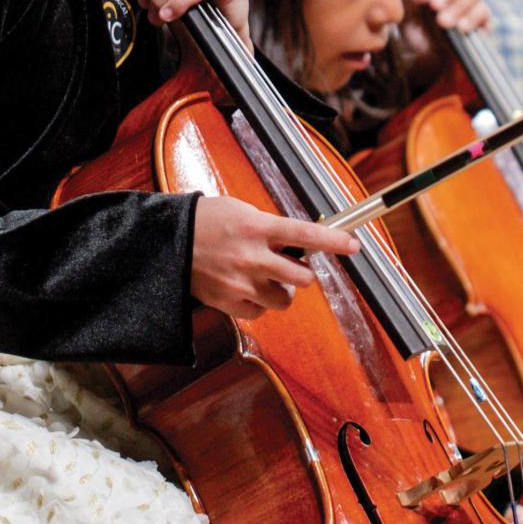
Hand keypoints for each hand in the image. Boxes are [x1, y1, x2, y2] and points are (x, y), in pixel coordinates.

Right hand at [189, 192, 353, 318]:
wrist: (167, 243)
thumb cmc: (206, 222)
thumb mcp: (242, 211)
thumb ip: (270, 227)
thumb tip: (299, 242)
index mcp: (257, 227)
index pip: (306, 235)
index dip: (334, 241)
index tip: (354, 245)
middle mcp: (253, 257)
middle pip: (302, 277)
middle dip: (302, 273)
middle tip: (289, 266)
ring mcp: (242, 283)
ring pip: (285, 299)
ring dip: (281, 290)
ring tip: (262, 278)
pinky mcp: (230, 303)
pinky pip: (261, 311)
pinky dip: (258, 303)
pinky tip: (244, 288)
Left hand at [402, 0, 492, 37]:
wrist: (418, 61)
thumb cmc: (407, 28)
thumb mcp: (401, 8)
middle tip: (434, 5)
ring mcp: (471, 4)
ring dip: (458, 6)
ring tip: (442, 22)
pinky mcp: (482, 22)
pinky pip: (484, 12)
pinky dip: (472, 18)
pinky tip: (460, 27)